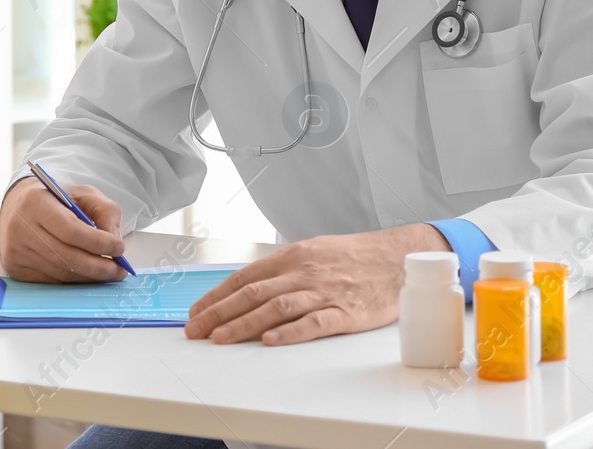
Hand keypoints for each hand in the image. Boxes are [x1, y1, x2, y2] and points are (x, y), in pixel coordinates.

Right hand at [0, 178, 128, 282]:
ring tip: (109, 272)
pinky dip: (75, 280)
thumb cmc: (54, 200)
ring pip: (61, 272)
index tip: (119, 248)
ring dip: (89, 276)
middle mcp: (21, 228)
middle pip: (66, 257)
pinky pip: (52, 281)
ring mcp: (16, 251)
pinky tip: (87, 274)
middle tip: (119, 270)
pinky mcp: (16, 269)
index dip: (97, 242)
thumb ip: (105, 210)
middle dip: (98, 267)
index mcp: (36, 203)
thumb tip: (114, 239)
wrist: (18, 207)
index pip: (70, 230)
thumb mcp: (83, 194)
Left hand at [185, 224, 449, 345]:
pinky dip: (290, 332)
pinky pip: (313, 323)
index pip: (245, 277)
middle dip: (219, 312)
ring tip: (221, 338)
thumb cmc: (353, 257)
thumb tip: (249, 289)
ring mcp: (323, 292)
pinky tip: (271, 341)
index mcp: (292, 256)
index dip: (217, 296)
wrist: (396, 258)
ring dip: (244, 325)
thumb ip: (282, 271)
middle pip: (253, 293)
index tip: (197, 311)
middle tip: (196, 330)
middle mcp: (303, 272)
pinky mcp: (345, 312)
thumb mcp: (312, 253)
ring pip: (276, 308)